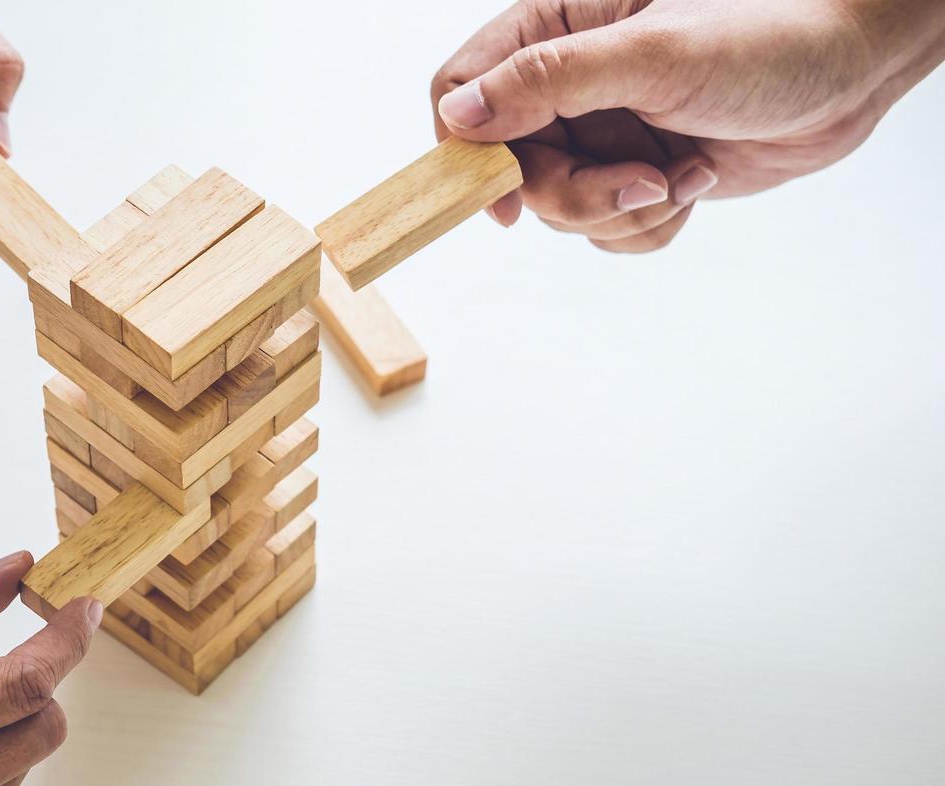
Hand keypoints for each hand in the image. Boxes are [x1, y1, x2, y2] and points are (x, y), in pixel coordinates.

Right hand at [429, 0, 944, 251]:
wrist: (853, 68)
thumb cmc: (771, 33)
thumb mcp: (653, 53)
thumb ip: (548, 81)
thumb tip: (461, 117)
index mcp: (553, 28)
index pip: (461, 91)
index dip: (469, 151)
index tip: (505, 197)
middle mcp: (566, 83)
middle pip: (512, 170)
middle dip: (577, 193)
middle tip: (642, 181)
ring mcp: (600, 131)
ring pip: (560, 208)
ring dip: (624, 208)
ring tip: (685, 170)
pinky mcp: (634, 172)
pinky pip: (607, 229)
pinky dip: (650, 223)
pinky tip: (697, 177)